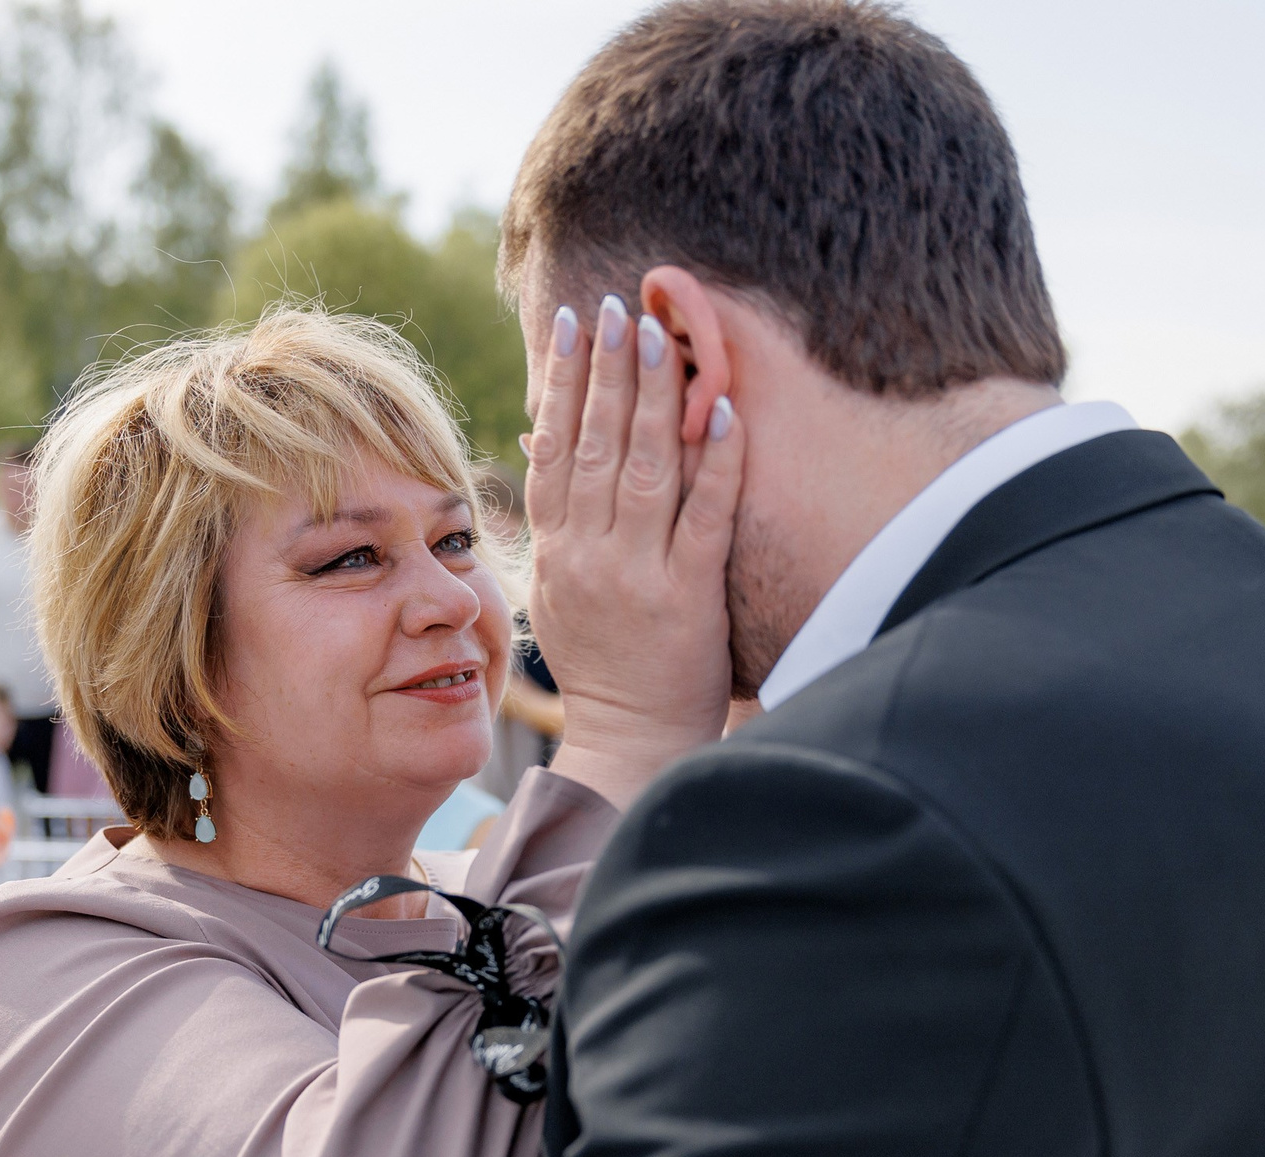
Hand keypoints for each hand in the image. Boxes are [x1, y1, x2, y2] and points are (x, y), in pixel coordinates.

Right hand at [525, 292, 742, 808]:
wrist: (631, 743)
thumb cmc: (605, 665)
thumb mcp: (558, 593)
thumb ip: (557, 523)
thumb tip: (541, 444)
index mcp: (557, 553)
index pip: (554, 450)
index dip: (563, 383)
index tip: (571, 324)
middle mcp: (589, 558)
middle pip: (597, 447)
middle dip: (608, 370)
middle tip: (617, 306)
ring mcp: (638, 576)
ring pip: (645, 469)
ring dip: (653, 396)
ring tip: (659, 334)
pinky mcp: (689, 597)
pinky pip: (705, 516)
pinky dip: (717, 460)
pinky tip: (723, 409)